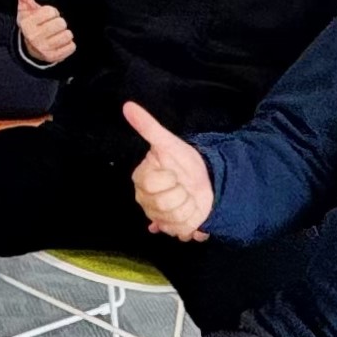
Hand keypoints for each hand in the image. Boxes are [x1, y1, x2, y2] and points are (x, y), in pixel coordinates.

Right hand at [11, 0, 74, 67]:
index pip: (51, 12)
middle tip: (50, 26)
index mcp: (27, 24)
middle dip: (58, 23)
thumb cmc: (30, 24)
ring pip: (68, 35)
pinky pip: (71, 46)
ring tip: (55, 35)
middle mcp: (34, 37)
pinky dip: (67, 45)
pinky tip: (58, 44)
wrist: (30, 48)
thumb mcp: (26, 9)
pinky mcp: (54, 57)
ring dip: (63, 34)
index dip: (50, 12)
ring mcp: (44, 49)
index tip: (44, 17)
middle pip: (61, 23)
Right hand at [123, 102, 214, 240]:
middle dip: (181, 194)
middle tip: (184, 186)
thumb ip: (147, 126)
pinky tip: (193, 211)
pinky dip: (193, 222)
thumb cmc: (185, 161)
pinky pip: (180, 231)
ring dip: (189, 208)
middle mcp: (145, 200)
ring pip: (172, 219)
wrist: (208, 178)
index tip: (174, 172)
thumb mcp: (169, 142)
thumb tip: (127, 105)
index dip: (168, 179)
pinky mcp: (172, 228)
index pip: (151, 185)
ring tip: (190, 198)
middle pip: (162, 204)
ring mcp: (158, 216)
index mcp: (142, 180)